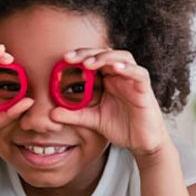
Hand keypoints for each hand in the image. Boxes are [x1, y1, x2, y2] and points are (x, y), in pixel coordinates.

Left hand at [51, 48, 168, 155]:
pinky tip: (116, 68)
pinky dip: (129, 69)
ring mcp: (134, 81)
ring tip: (89, 63)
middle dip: (88, 53)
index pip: (94, 59)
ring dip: (105, 57)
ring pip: (123, 57)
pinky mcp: (145, 90)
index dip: (80, 55)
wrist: (142, 143)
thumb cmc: (122, 127)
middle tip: (71, 57)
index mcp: (109, 79)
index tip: (64, 59)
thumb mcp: (93, 120)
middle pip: (106, 53)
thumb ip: (74, 115)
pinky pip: (139, 74)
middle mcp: (121, 76)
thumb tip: (51, 114)